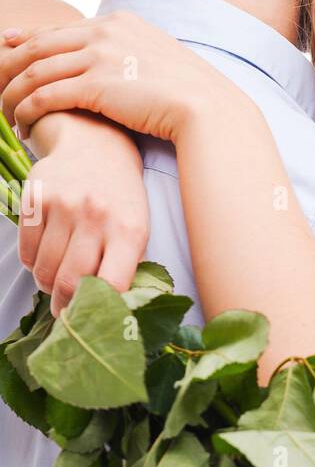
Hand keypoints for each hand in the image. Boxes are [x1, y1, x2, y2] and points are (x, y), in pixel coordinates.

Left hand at [0, 11, 236, 143]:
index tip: (6, 45)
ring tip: (5, 112)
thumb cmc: (190, 97)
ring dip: (14, 92)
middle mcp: (106, 32)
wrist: (208, 110)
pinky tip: (22, 124)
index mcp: (120, 24)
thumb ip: (132, 57)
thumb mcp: (159, 63)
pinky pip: (47, 94)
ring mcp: (101, 55)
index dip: (28, 38)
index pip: (61, 29)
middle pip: (40, 44)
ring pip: (37, 69)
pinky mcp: (97, 84)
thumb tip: (121, 69)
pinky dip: (28, 109)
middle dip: (9, 65)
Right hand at [19, 112, 149, 316]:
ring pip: (44, 271)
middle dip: (66, 305)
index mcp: (128, 230)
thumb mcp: (136, 229)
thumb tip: (106, 315)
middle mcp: (95, 216)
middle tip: (66, 310)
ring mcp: (63, 206)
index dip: (96, 312)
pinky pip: (26, 252)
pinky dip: (32, 263)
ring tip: (57, 278)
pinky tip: (45, 256)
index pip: (110, 286)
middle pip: (70, 283)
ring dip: (47, 284)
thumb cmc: (120, 198)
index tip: (89, 321)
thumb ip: (125, 268)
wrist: (95, 145)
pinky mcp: (35, 199)